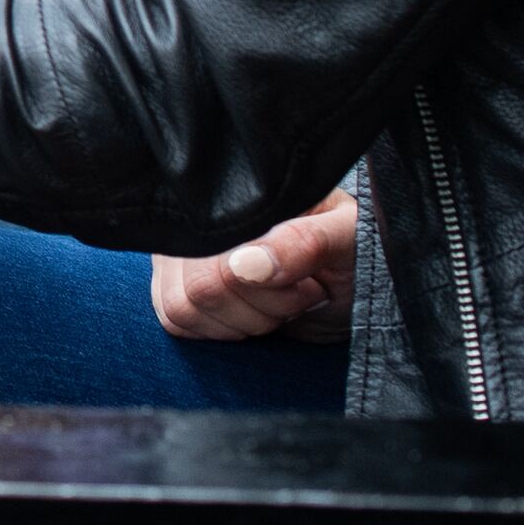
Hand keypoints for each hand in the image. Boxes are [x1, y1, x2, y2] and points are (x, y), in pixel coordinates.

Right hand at [153, 187, 357, 342]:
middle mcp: (193, 216)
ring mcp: (179, 248)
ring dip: (240, 323)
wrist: (344, 279)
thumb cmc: (348, 250)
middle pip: (198, 290)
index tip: (310, 285)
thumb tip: (245, 265)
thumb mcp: (346, 238)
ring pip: (180, 309)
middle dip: (261, 310)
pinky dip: (217, 330)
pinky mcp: (175, 282)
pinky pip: (174, 320)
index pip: (217, 261)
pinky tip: (250, 313)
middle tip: (298, 293)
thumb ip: (305, 243)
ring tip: (276, 304)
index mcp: (233, 195)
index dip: (268, 290)